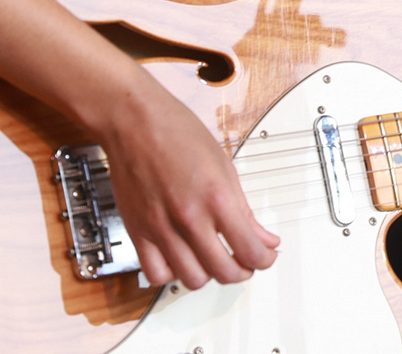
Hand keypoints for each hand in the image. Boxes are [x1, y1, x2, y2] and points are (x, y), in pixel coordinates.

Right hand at [95, 74, 280, 289]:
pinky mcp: (138, 231)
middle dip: (241, 271)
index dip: (264, 260)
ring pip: (192, 279)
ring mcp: (161, 227)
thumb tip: (264, 237)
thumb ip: (244, 208)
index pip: (250, 251)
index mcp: (217, 197)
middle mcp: (189, 217)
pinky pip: (157, 274)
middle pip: (224, 272)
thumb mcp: (224, 165)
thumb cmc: (178, 132)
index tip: (266, 256)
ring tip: (212, 258)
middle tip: (243, 260)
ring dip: (208, 274)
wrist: (135, 121)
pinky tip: (180, 258)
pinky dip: (172, 274)